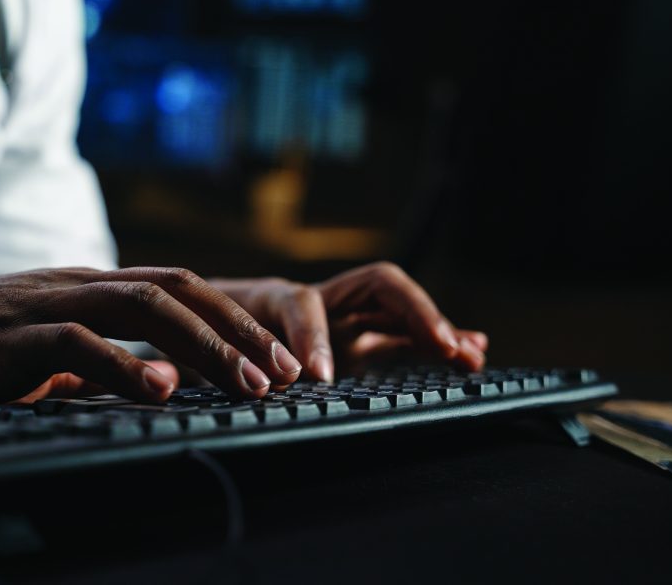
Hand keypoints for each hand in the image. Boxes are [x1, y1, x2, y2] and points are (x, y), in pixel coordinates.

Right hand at [0, 267, 302, 410]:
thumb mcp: (37, 346)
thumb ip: (88, 356)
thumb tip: (140, 383)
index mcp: (86, 285)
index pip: (178, 289)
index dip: (234, 321)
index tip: (276, 360)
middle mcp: (77, 283)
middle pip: (179, 289)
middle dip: (240, 331)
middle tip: (287, 375)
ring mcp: (47, 302)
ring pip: (146, 307)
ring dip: (206, 347)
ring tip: (249, 385)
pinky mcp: (14, 335)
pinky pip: (82, 343)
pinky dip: (130, 366)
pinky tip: (165, 392)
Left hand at [211, 262, 486, 381]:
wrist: (208, 319)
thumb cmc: (204, 335)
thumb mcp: (200, 349)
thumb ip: (209, 363)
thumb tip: (207, 384)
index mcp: (270, 300)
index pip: (301, 303)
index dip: (312, 336)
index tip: (318, 377)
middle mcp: (316, 300)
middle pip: (376, 286)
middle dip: (413, 312)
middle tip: (440, 345)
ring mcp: (342, 316)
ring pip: (399, 309)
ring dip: (437, 327)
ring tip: (471, 354)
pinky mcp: (357, 338)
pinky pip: (402, 335)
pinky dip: (434, 342)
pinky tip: (470, 353)